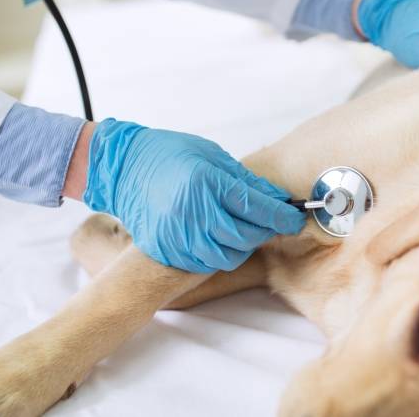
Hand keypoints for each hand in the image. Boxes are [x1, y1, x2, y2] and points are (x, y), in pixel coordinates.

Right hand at [81, 119, 304, 272]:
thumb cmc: (168, 155)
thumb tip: (277, 198)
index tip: (295, 219)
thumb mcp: (212, 156)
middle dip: (266, 231)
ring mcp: (177, 234)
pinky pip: (204, 263)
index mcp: (206, 183)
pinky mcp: (166, 249)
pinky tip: (219, 238)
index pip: (257, 208)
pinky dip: (219, 254)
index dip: (282, 217)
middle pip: (246, 236)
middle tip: (272, 223)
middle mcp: (192, 212)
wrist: (122, 168)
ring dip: (243, 245)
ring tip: (243, 229)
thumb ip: (245, 181)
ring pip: (228, 255)